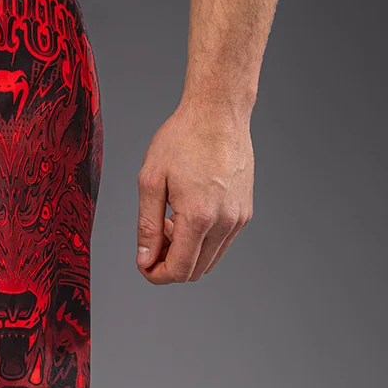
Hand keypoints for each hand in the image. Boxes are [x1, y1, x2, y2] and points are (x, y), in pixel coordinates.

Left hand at [135, 101, 253, 284]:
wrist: (218, 111)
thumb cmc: (182, 138)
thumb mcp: (151, 181)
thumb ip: (147, 227)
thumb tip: (145, 261)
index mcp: (199, 217)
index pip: (179, 270)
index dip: (156, 275)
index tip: (143, 264)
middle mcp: (225, 222)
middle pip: (195, 271)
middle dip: (169, 264)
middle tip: (154, 238)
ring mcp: (238, 218)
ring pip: (209, 260)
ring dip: (186, 253)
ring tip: (170, 222)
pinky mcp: (244, 211)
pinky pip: (221, 243)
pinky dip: (201, 241)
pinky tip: (187, 215)